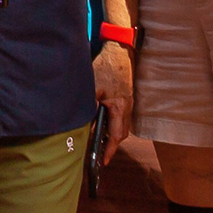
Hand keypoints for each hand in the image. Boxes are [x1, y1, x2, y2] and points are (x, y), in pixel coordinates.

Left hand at [90, 41, 132, 160]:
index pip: (116, 135)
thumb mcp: (92, 87)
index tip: (104, 161)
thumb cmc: (106, 66)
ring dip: (113, 134)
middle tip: (101, 153)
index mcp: (119, 107)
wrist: (119, 50)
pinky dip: (114, 123)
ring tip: (101, 139)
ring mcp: (129, 101)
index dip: (109, 150)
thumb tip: (83, 124)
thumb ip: (89, 107)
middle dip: (112, 145)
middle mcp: (127, 106)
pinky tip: (104, 121)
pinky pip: (122, 116)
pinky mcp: (126, 96)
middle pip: (122, 133)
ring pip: (123, 125)